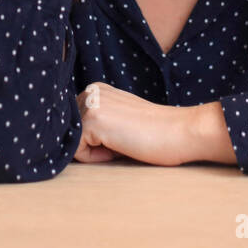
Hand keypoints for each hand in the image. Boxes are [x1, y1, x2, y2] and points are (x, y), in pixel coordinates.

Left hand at [73, 83, 201, 166]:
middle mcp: (90, 91)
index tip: (122, 134)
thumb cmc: (154, 133)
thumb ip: (97, 123)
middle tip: (125, 138)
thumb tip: (68, 142)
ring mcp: (90, 104)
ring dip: (95, 151)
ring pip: (73, 143)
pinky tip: (121, 146)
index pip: (76, 126)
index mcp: (96, 90)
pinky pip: (77, 152)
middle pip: (72, 135)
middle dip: (93, 145)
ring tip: (123, 141)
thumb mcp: (119, 119)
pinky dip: (97, 158)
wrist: (179, 131)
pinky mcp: (93, 120)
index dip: (96, 140)